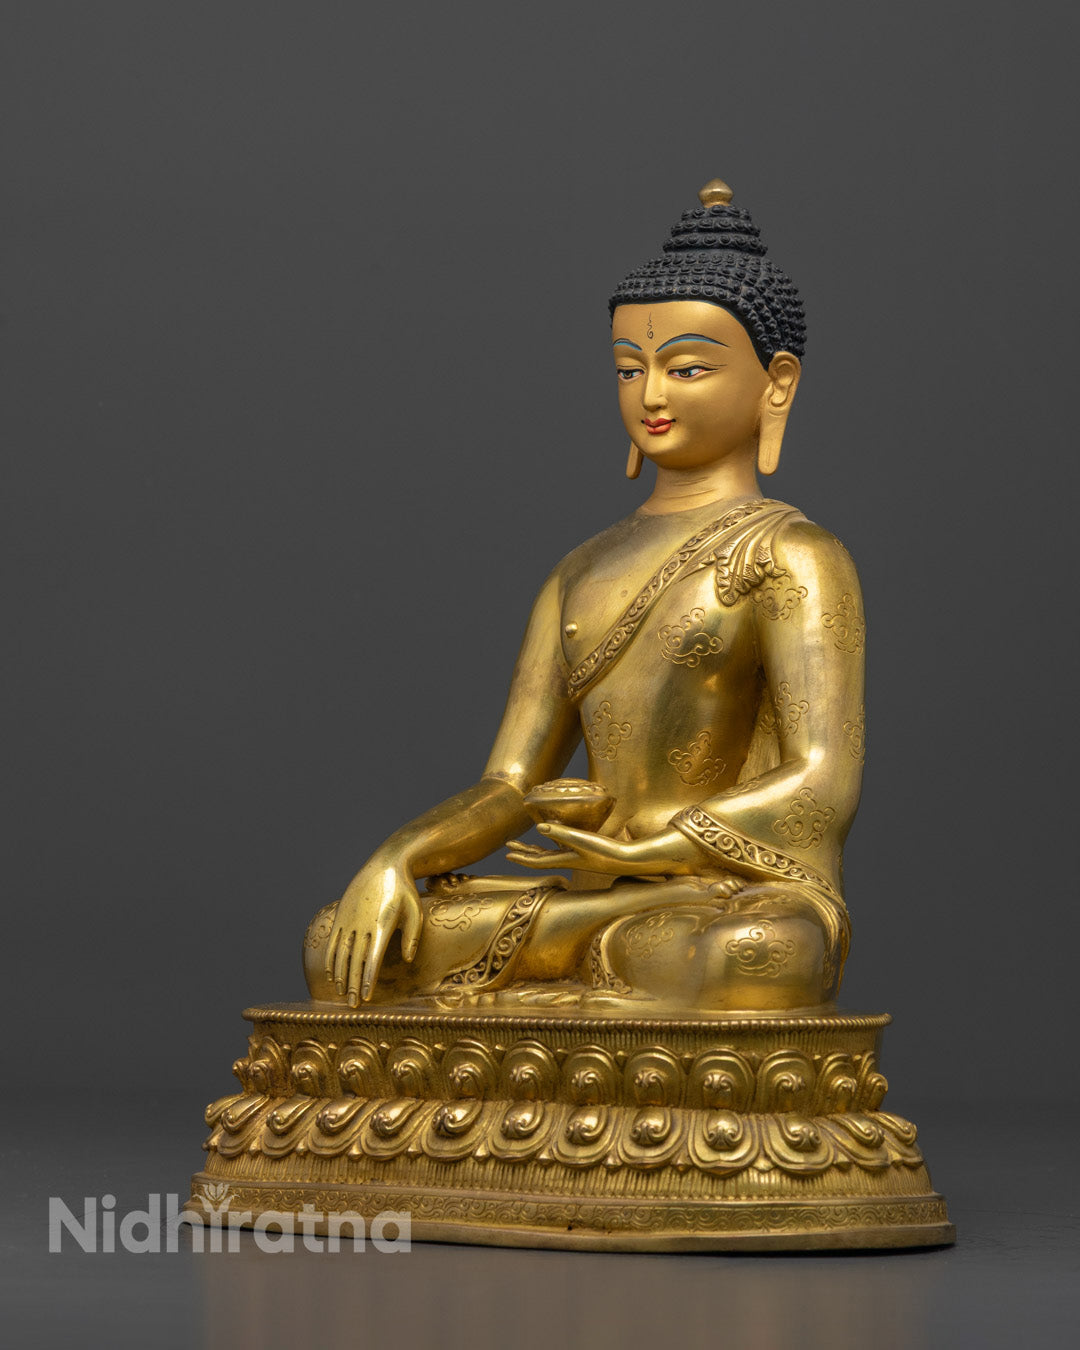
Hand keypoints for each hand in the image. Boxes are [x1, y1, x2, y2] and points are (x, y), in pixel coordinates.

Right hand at [325, 854, 422, 1004]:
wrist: (385, 864)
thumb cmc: (405, 890)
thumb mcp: (415, 911)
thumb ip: (413, 937)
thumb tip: (409, 960)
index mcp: (382, 924)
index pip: (373, 958)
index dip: (368, 979)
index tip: (366, 997)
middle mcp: (362, 923)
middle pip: (355, 960)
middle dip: (353, 984)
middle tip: (353, 1006)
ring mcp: (349, 918)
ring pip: (341, 952)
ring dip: (340, 975)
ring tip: (341, 994)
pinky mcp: (342, 914)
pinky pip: (333, 941)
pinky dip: (331, 959)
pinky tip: (331, 974)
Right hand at [505, 824, 702, 875]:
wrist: (636, 861)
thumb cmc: (622, 856)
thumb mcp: (605, 847)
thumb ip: (596, 839)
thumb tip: (605, 833)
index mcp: (572, 859)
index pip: (544, 860)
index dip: (527, 857)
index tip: (510, 852)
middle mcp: (572, 859)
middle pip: (541, 861)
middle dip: (524, 856)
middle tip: (506, 851)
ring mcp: (577, 856)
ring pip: (549, 857)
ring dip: (531, 854)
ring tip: (511, 852)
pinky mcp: (587, 848)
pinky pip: (568, 841)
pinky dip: (557, 835)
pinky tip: (544, 828)